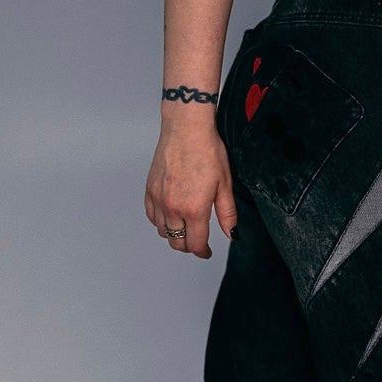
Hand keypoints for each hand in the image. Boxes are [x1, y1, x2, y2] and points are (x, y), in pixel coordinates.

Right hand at [144, 124, 238, 258]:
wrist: (186, 129)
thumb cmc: (207, 151)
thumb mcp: (225, 184)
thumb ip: (227, 214)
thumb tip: (231, 233)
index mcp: (195, 209)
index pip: (195, 244)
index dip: (202, 252)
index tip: (206, 252)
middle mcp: (173, 207)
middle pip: (177, 242)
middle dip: (189, 247)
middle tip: (198, 242)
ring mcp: (159, 199)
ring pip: (162, 231)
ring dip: (174, 234)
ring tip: (185, 228)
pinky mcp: (150, 190)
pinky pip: (152, 216)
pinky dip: (160, 221)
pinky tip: (170, 216)